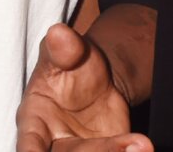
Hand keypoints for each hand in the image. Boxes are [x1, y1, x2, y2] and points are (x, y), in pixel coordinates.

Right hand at [16, 24, 153, 151]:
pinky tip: (143, 147)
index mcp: (34, 121)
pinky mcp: (107, 151)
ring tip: (141, 145)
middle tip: (122, 146)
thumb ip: (62, 47)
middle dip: (97, 150)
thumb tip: (58, 33)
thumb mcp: (65, 50)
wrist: (98, 78)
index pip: (29, 146)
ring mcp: (83, 150)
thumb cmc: (68, 65)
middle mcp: (55, 143)